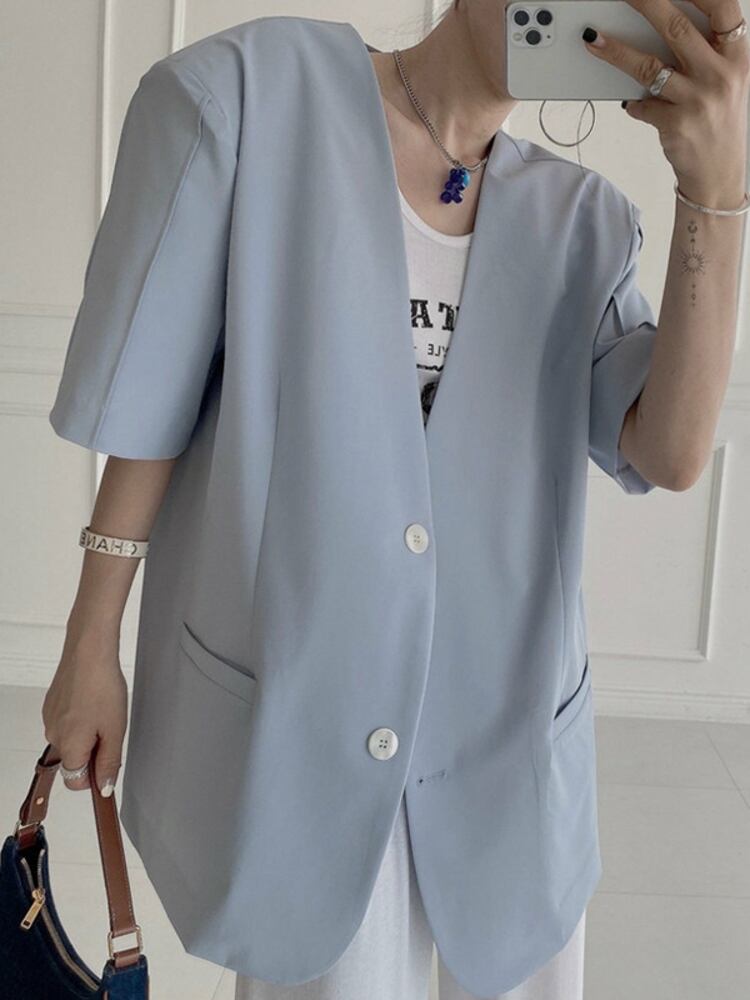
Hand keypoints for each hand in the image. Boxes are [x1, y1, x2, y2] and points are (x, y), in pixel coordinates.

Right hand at [42, 629, 127, 796]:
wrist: (88, 652)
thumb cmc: (102, 686)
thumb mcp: (115, 730)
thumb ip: (108, 762)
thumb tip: (103, 788)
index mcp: (69, 746)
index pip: (76, 782)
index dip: (95, 775)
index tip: (109, 761)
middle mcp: (53, 735)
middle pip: (73, 759)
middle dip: (92, 751)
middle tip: (110, 728)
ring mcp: (50, 718)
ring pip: (70, 739)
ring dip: (87, 733)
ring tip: (103, 710)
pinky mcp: (51, 704)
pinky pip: (66, 722)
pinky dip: (80, 717)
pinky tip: (92, 700)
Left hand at [581, 0, 749, 207]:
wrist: (719, 174)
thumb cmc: (719, 121)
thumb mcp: (727, 81)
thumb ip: (706, 53)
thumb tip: (664, 24)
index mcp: (737, 56)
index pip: (722, 8)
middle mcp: (720, 75)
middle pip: (677, 28)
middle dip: (646, 4)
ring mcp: (698, 100)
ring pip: (649, 66)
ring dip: (616, 51)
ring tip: (593, 40)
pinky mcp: (676, 125)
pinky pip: (642, 105)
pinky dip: (633, 103)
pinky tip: (632, 103)